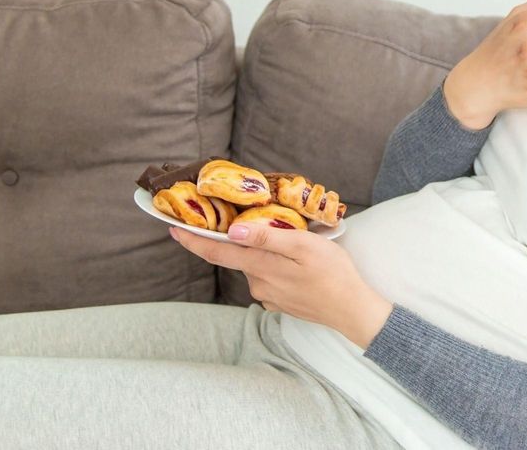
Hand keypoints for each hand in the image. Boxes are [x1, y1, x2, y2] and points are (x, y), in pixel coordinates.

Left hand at [169, 224, 392, 349]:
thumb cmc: (333, 273)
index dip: (193, 240)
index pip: (217, 252)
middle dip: (235, 239)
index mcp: (261, 267)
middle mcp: (258, 284)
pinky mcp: (280, 301)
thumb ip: (268, 238)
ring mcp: (269, 295)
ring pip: (255, 266)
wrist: (353, 310)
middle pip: (237, 256)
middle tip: (242, 216)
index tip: (173, 228)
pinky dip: (273, 265)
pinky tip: (293, 260)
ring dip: (260, 251)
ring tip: (284, 237)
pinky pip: (268, 277)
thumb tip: (232, 232)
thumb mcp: (304, 247)